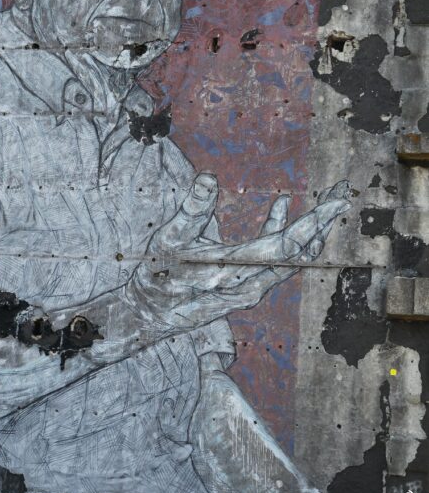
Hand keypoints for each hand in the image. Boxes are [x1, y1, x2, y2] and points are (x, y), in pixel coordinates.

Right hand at [130, 176, 350, 320]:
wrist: (150, 315)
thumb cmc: (156, 276)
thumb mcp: (167, 239)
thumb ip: (191, 210)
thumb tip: (207, 177)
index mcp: (234, 270)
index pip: (286, 246)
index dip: (313, 222)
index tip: (337, 201)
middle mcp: (251, 285)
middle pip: (299, 252)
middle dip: (322, 221)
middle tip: (342, 192)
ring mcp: (251, 289)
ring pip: (292, 259)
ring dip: (310, 229)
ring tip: (325, 199)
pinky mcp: (247, 287)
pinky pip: (276, 261)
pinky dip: (283, 234)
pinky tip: (280, 206)